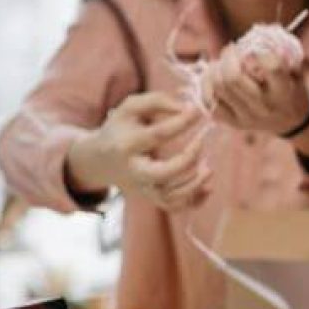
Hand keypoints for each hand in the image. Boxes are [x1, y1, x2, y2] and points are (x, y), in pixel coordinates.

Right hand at [66, 92, 210, 211]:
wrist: (100, 160)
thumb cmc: (121, 128)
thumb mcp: (130, 108)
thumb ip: (157, 101)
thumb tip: (187, 107)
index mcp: (126, 145)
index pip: (158, 135)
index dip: (182, 122)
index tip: (198, 110)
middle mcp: (134, 171)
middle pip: (164, 173)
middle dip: (189, 158)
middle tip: (202, 140)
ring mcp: (144, 189)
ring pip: (172, 196)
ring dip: (196, 182)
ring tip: (208, 166)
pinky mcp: (153, 199)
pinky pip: (176, 207)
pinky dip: (196, 200)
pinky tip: (207, 185)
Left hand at [204, 42, 308, 136]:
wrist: (292, 121)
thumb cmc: (293, 88)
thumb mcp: (296, 71)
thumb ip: (282, 52)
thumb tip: (261, 32)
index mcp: (283, 92)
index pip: (270, 67)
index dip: (260, 51)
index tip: (255, 48)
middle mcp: (264, 107)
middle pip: (233, 77)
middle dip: (228, 57)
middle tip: (231, 49)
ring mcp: (247, 117)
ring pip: (218, 87)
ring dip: (216, 68)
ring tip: (222, 62)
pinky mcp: (234, 123)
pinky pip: (210, 102)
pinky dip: (208, 85)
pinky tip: (215, 77)